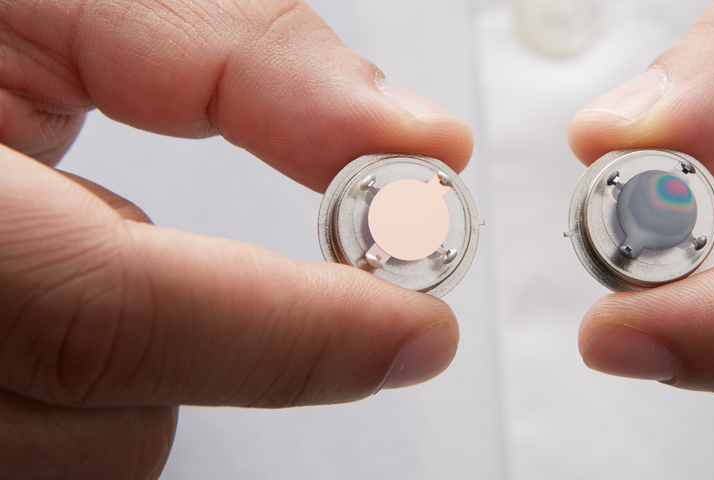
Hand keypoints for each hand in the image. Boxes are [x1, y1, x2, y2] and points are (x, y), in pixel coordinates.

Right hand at [0, 1, 472, 477]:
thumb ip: (233, 58)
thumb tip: (405, 139)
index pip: (100, 318)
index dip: (282, 333)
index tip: (412, 331)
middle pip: (115, 427)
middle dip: (197, 330)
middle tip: (130, 216)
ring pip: (91, 458)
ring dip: (122, 354)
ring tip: (29, 240)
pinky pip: (44, 450)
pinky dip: (72, 381)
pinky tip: (20, 291)